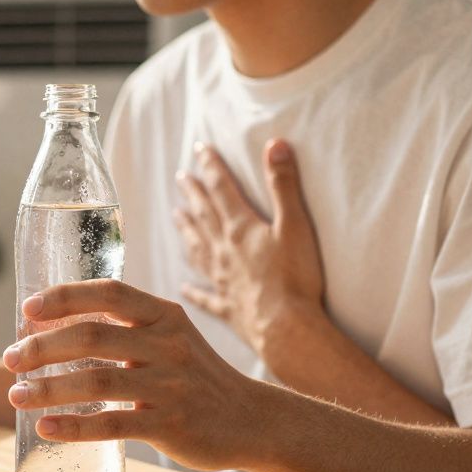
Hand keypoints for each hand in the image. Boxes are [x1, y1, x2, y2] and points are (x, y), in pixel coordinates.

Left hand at [2, 280, 263, 470]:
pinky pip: (113, 424)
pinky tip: (46, 427)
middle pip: (92, 336)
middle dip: (42, 347)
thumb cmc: (195, 377)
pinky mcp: (171, 424)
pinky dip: (74, 426)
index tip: (28, 310)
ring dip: (48, 388)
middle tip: (11, 359)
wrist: (253, 420)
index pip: (109, 293)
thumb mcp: (170, 338)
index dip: (65, 297)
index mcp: (164, 315)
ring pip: (97, 381)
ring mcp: (171, 385)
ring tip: (16, 395)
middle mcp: (168, 344)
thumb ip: (124, 329)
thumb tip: (50, 328)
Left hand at [173, 139, 323, 353]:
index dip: (211, 167)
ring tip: (176, 217)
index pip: (221, 189)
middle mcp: (225, 251)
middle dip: (193, 193)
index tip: (199, 149)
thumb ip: (283, 185)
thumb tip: (274, 144)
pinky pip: (206, 297)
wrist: (287, 328)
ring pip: (198, 249)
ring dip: (187, 231)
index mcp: (241, 229)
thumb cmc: (295, 278)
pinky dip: (193, 290)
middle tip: (180, 177)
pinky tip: (183, 287)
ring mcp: (224, 280)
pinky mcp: (229, 307)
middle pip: (204, 216)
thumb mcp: (295, 224)